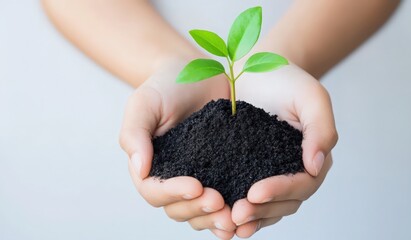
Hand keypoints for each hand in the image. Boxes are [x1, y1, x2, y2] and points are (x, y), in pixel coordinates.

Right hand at [119, 58, 235, 238]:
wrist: (199, 71)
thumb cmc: (166, 85)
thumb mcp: (145, 102)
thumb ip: (135, 134)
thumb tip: (139, 169)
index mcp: (151, 165)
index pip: (155, 191)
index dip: (173, 194)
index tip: (196, 186)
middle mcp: (173, 177)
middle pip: (179, 208)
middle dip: (198, 210)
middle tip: (220, 203)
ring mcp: (199, 177)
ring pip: (201, 212)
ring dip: (215, 219)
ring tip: (235, 218)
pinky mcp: (223, 172)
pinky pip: (226, 199)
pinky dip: (233, 212)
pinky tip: (248, 216)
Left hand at [232, 64, 337, 237]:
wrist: (255, 69)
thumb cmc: (285, 79)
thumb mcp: (310, 96)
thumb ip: (321, 129)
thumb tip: (316, 166)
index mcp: (311, 156)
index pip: (302, 183)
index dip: (280, 191)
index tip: (255, 193)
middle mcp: (293, 170)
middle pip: (284, 202)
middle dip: (261, 211)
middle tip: (237, 213)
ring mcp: (270, 173)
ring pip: (266, 207)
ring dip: (249, 217)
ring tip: (228, 222)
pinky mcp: (247, 170)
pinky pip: (245, 196)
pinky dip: (237, 209)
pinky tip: (220, 216)